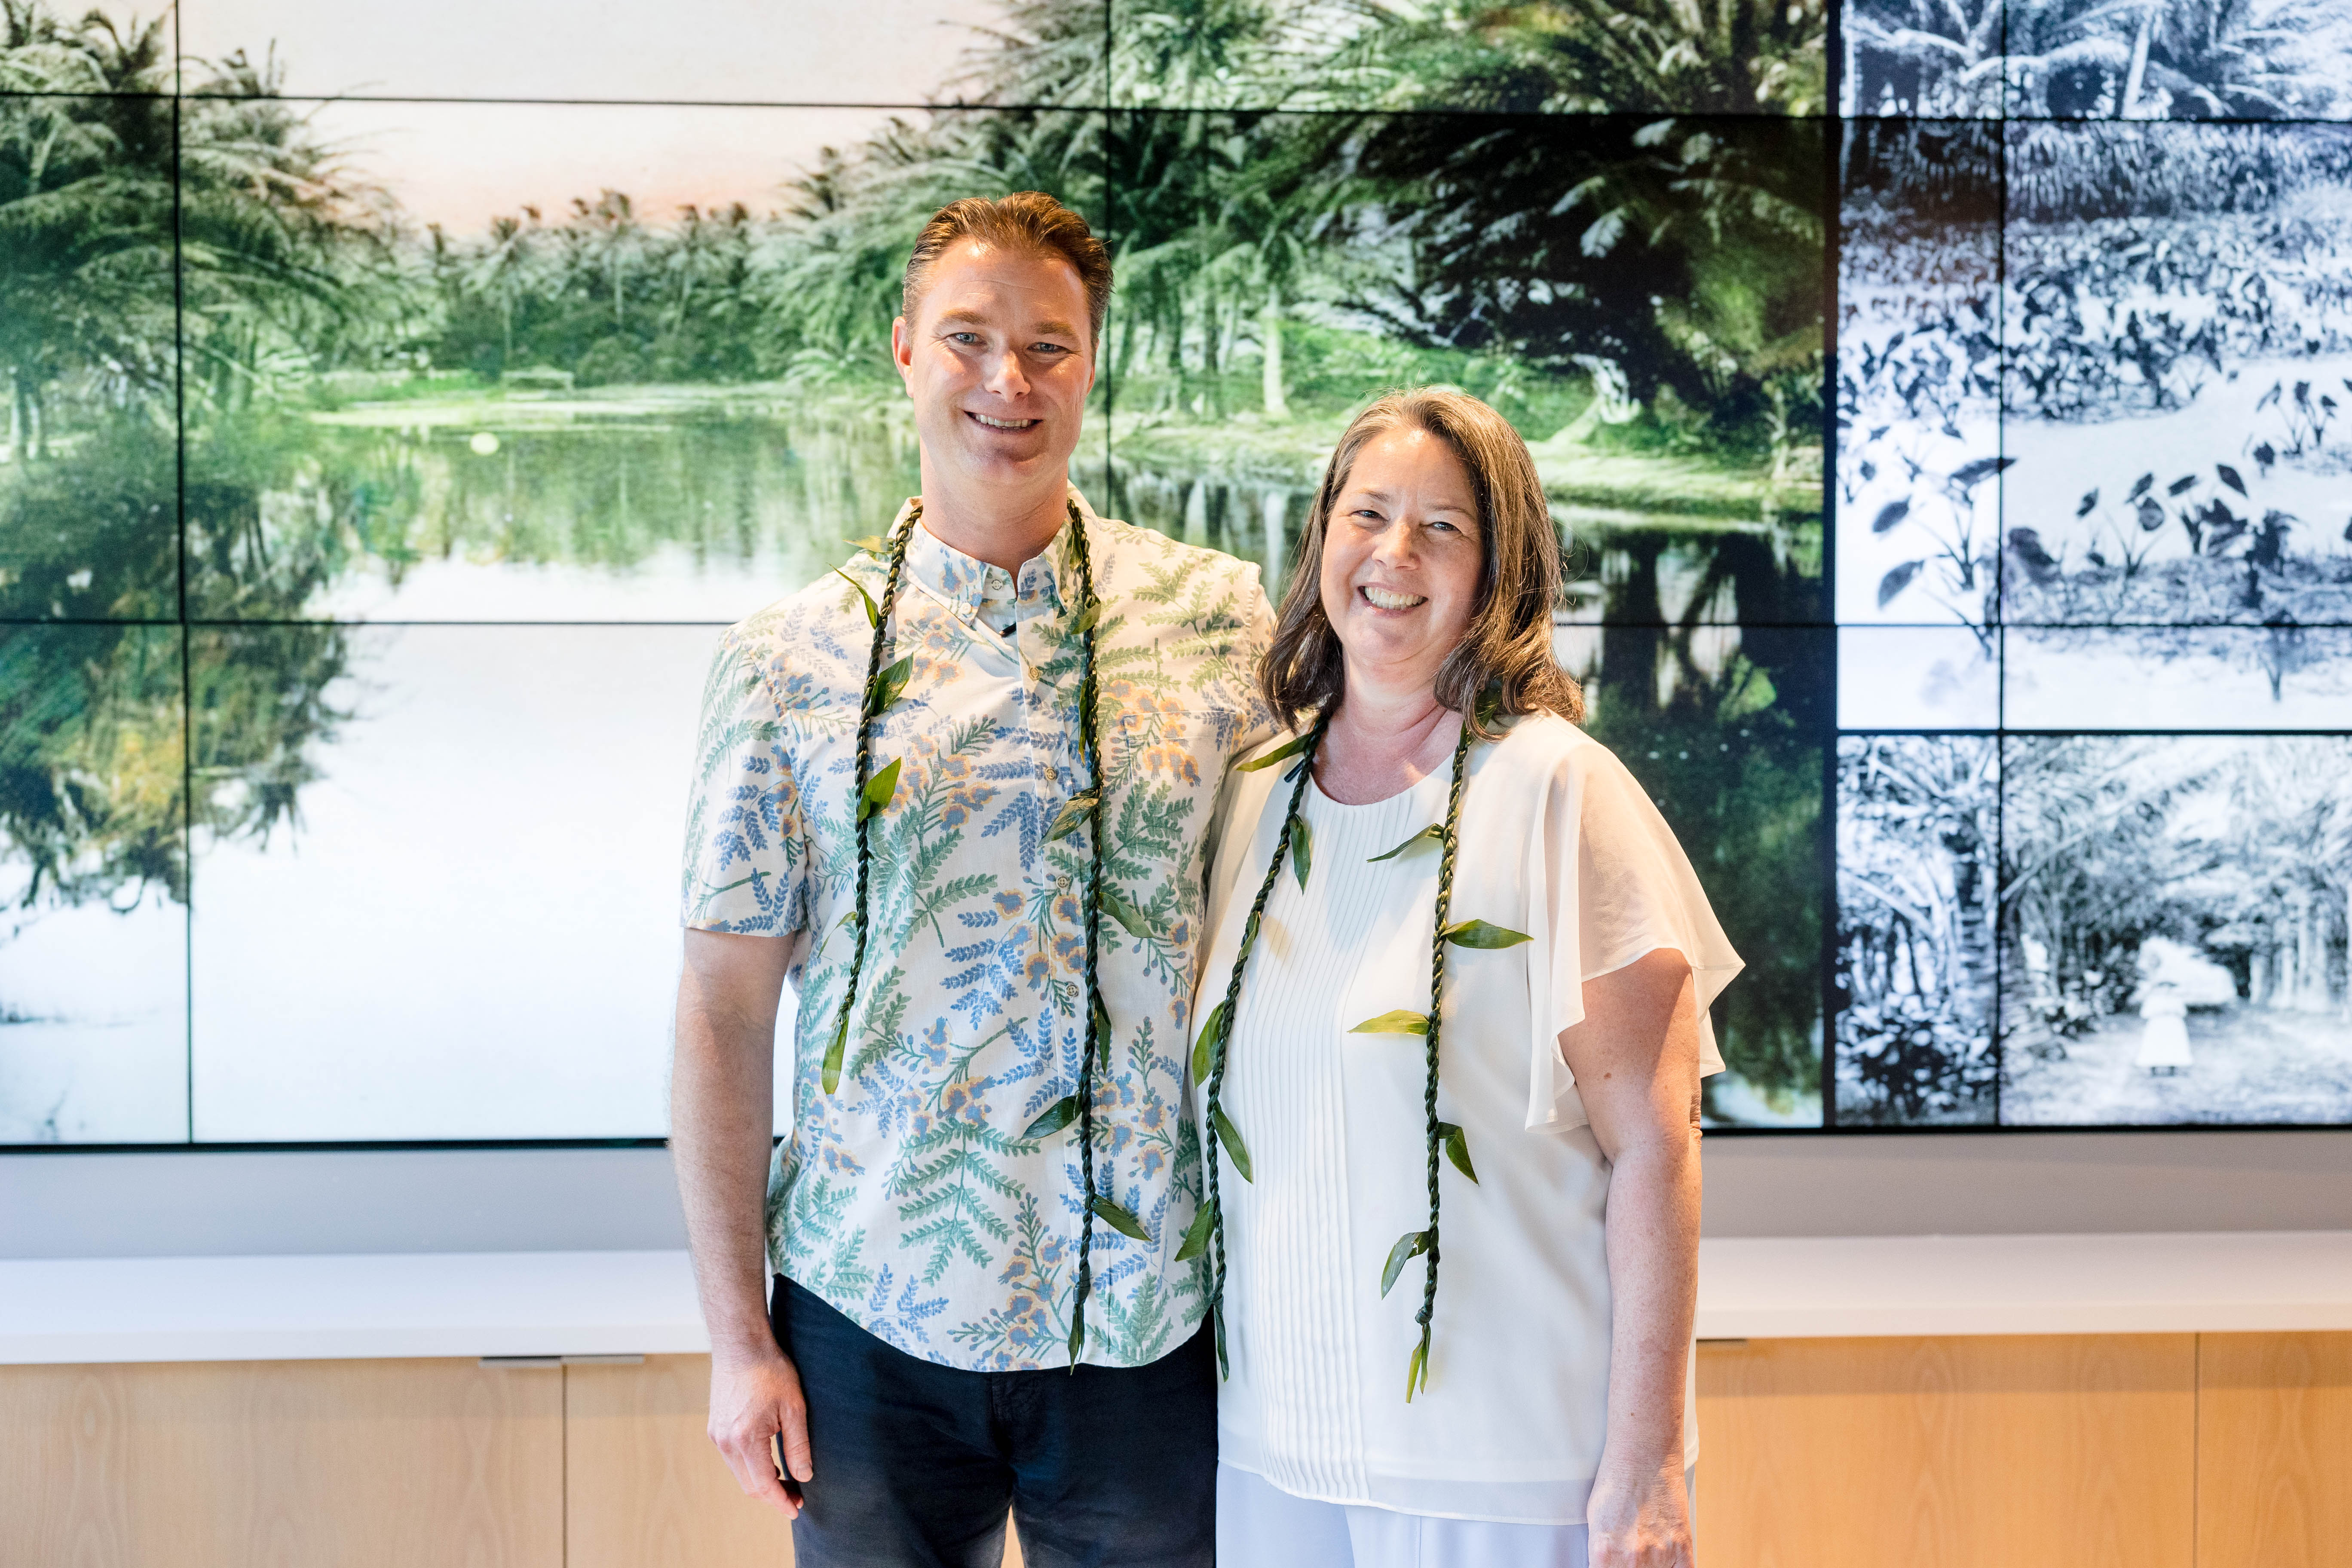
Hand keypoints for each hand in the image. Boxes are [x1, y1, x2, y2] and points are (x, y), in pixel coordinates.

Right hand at [707, 1345, 814, 1517]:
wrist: (741, 1345)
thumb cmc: (770, 1371)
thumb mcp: (794, 1407)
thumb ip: (798, 1445)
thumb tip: (804, 1476)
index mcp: (746, 1438)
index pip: (763, 1485)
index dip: (781, 1501)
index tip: (796, 1510)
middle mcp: (726, 1441)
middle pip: (749, 1485)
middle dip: (773, 1496)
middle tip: (796, 1498)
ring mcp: (717, 1435)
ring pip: (739, 1474)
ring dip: (761, 1483)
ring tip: (786, 1481)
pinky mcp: (715, 1428)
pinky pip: (732, 1459)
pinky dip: (750, 1468)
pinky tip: (768, 1463)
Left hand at [1587, 1461, 1693, 1567]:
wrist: (1644, 1456)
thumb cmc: (1616, 1483)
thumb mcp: (1595, 1523)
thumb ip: (1604, 1555)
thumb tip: (1607, 1567)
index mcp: (1603, 1553)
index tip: (1612, 1564)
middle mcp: (1631, 1559)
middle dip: (1629, 1566)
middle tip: (1631, 1555)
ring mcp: (1659, 1555)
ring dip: (1652, 1566)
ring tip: (1648, 1550)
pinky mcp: (1683, 1548)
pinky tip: (1666, 1561)